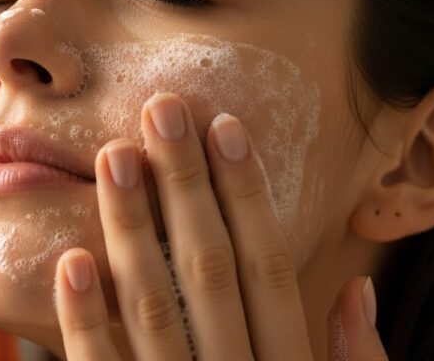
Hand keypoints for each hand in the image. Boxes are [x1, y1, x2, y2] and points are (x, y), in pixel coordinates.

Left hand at [53, 92, 388, 360]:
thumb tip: (360, 297)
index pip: (272, 269)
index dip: (249, 196)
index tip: (225, 126)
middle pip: (212, 273)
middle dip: (187, 188)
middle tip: (160, 111)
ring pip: (156, 310)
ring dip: (133, 232)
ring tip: (112, 159)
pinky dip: (87, 322)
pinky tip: (73, 260)